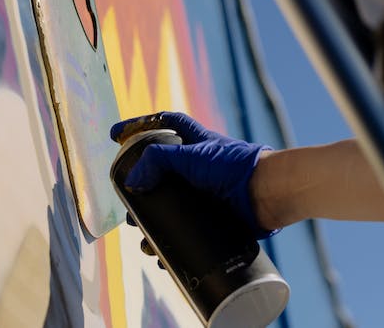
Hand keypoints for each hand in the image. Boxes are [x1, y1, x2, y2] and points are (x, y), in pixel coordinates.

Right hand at [110, 111, 277, 238]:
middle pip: (159, 178)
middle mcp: (197, 169)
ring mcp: (205, 196)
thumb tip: (132, 182)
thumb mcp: (191, 155)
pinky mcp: (213, 220)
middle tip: (129, 211)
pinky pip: (187, 234)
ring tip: (144, 241)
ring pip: (170, 211)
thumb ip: (158, 160)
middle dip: (140, 195)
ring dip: (153, 228)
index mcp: (194, 144)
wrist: (267, 194)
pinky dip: (173, 247)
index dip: (139, 126)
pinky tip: (162, 257)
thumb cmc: (234, 166)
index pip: (163, 126)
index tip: (115, 134)